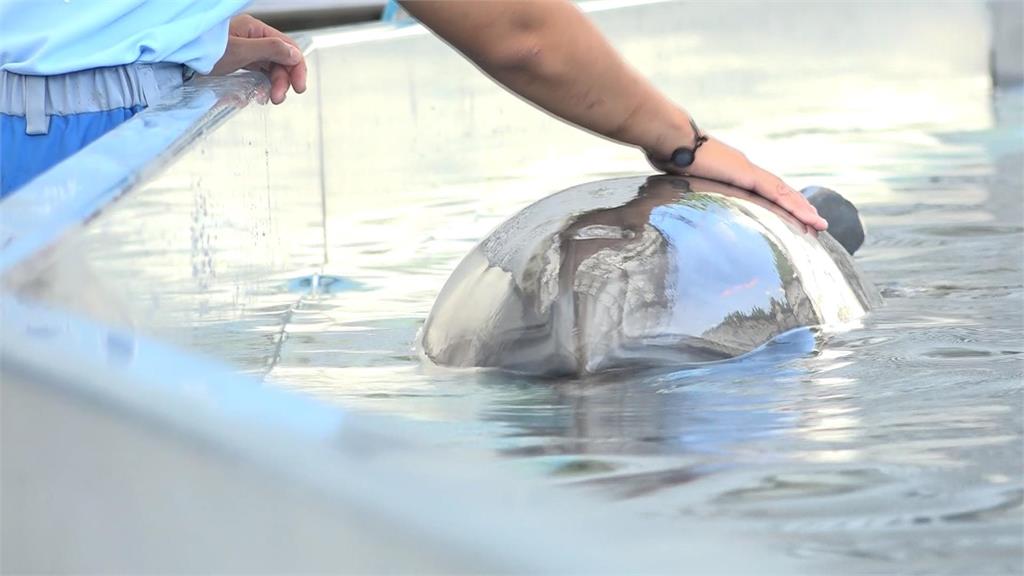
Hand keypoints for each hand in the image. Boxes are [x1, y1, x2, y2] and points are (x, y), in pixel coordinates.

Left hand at [210, 14, 307, 104]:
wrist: (177, 59)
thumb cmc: (203, 50)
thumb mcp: (239, 51)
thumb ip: (270, 50)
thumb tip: (294, 54)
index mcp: (255, 30)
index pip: (287, 47)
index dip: (297, 67)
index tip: (299, 87)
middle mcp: (253, 38)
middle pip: (280, 60)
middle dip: (283, 80)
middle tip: (278, 99)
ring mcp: (247, 50)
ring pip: (270, 68)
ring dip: (273, 85)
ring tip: (268, 99)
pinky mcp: (240, 62)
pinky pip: (258, 73)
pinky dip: (262, 84)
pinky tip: (258, 94)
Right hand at [648, 137, 828, 230]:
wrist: (670, 138)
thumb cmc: (668, 155)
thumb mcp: (679, 179)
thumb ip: (684, 188)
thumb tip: (668, 201)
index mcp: (731, 172)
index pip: (760, 190)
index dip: (777, 202)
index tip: (789, 216)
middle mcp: (744, 170)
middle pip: (777, 192)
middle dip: (795, 208)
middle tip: (813, 224)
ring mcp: (747, 171)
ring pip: (782, 193)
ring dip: (802, 209)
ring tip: (818, 225)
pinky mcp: (747, 174)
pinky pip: (776, 193)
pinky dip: (794, 205)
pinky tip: (808, 217)